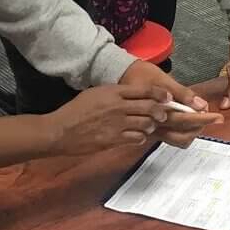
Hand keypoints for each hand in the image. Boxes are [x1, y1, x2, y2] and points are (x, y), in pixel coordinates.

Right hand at [47, 83, 172, 156]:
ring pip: (146, 123)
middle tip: (163, 114)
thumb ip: (114, 93)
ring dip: (151, 125)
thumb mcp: (95, 93)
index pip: (144, 90)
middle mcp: (118, 106)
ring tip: (149, 126)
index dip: (160, 94)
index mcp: (114, 92)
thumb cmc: (76, 110)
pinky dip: (140, 137)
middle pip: (150, 107)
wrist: (61, 130)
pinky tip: (137, 136)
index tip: (167, 97)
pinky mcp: (114, 139)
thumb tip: (131, 94)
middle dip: (161, 111)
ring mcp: (117, 123)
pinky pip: (136, 138)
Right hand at [120, 60, 223, 147]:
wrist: (120, 76)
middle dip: (199, 127)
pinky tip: (183, 120)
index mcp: (158, 110)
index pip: (186, 120)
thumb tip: (201, 105)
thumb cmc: (141, 75)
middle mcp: (154, 124)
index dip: (203, 119)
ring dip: (190, 131)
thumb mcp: (162, 80)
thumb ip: (182, 93)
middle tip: (210, 118)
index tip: (217, 117)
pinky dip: (180, 131)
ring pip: (176, 139)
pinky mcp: (148, 129)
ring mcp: (150, 129)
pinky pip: (168, 137)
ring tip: (197, 118)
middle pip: (182, 135)